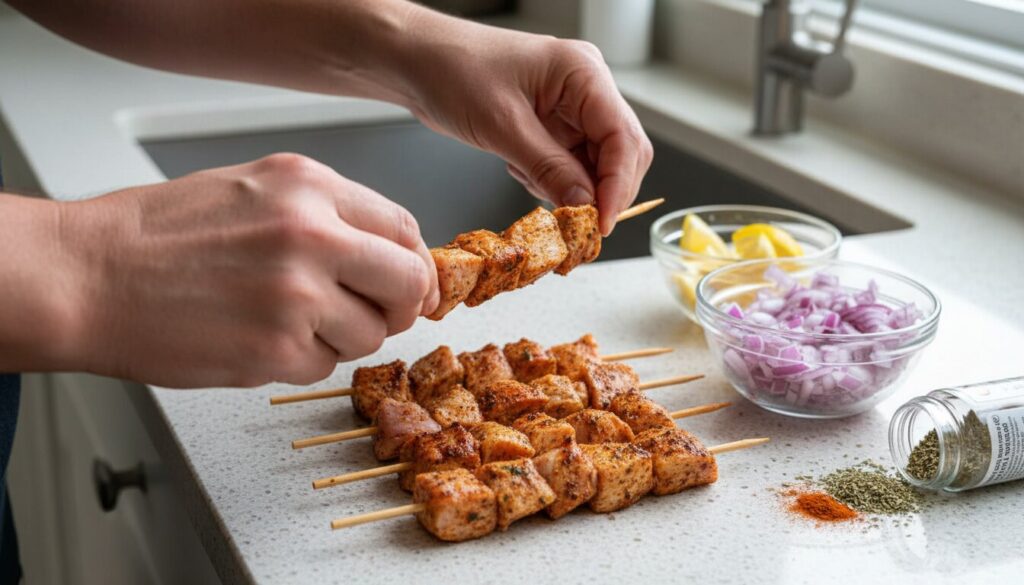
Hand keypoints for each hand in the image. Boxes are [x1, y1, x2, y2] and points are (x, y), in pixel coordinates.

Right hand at [56, 154, 436, 387]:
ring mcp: (296, 295)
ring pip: (369, 334)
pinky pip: (323, 366)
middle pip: (406, 283)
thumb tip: (388, 253)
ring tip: (285, 321)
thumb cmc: (157, 235)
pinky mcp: (275, 350)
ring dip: (339, 337)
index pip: (403, 229)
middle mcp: (311, 234)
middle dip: (399, 307)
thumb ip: (326, 216)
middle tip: (375, 314)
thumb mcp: (252, 190)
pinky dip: (299, 362)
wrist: (87, 276)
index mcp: (307, 186)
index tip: (411, 284)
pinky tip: (256, 338)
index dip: (414, 264)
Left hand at [395, 16, 653, 234]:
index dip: (617, 185)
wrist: (417, 60)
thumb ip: (548, 168)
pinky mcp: (554, 125)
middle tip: (575, 224)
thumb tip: (585, 208)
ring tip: (526, 178)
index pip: (623, 137)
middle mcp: (586, 87)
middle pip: (621, 152)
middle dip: (601, 191)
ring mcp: (572, 107)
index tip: (601, 223)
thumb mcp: (501, 126)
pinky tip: (520, 170)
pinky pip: (572, 164)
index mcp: (583, 72)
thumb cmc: (453, 71)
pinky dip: (554, 181)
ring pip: (597, 164)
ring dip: (573, 188)